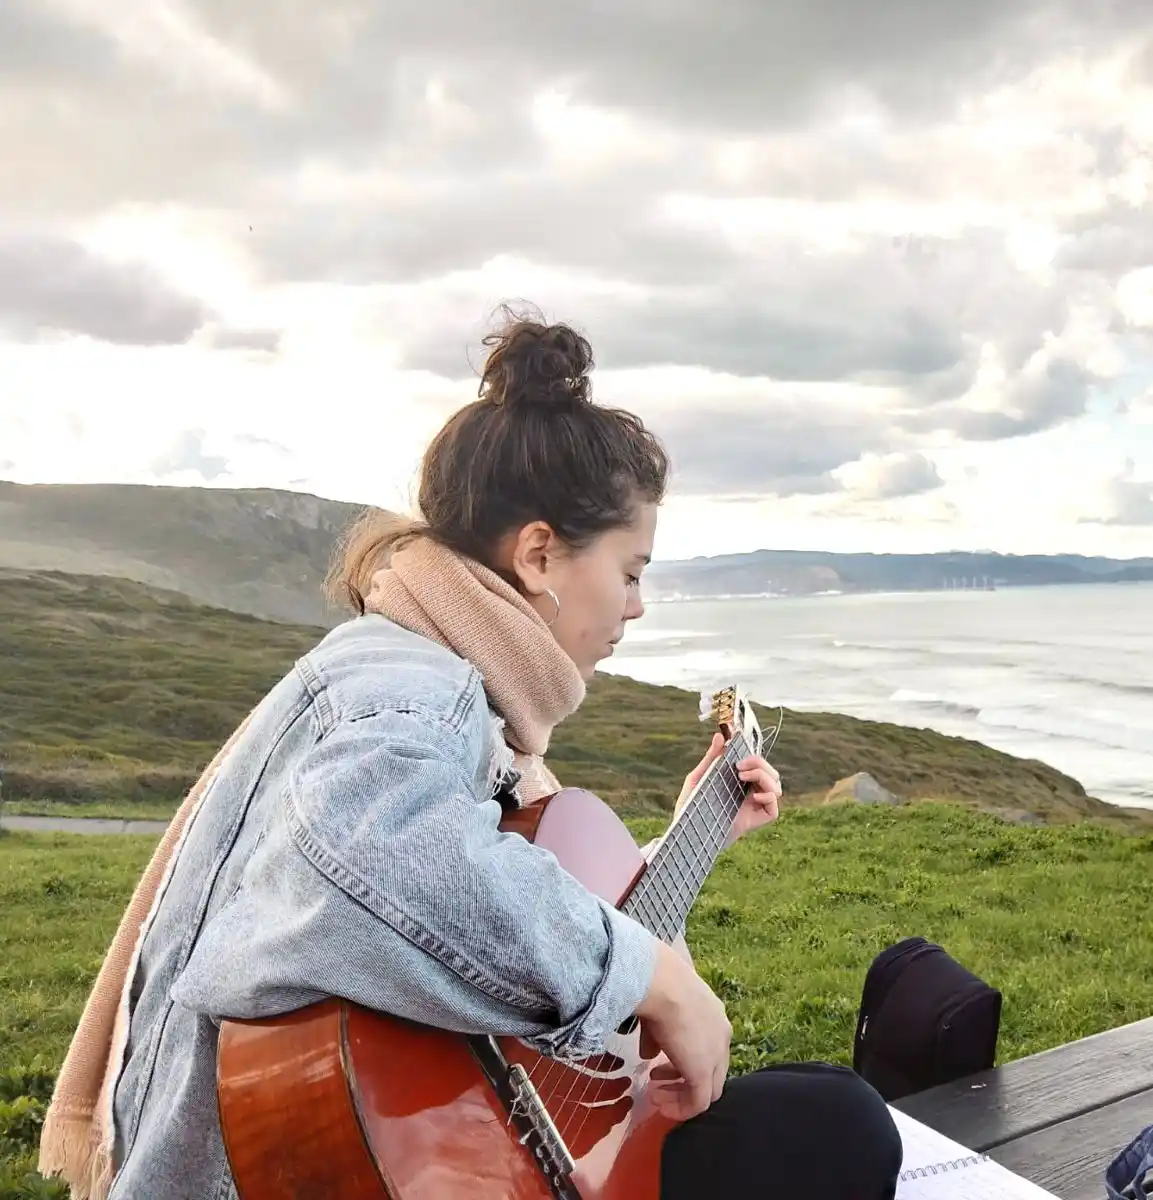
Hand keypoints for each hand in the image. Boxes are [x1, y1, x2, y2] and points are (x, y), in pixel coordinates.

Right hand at [636, 941, 731, 1119]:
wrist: (661, 984)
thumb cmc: (657, 986)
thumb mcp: (658, 1010)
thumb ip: (656, 1036)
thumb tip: (648, 1054)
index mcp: (715, 1016)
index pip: (709, 1047)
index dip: (685, 1058)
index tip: (660, 1062)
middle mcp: (722, 1035)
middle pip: (712, 1069)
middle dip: (683, 1077)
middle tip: (658, 1079)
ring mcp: (716, 1056)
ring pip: (707, 1088)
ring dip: (680, 1095)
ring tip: (656, 1094)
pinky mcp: (704, 1073)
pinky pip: (698, 1103)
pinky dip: (680, 1109)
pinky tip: (661, 1105)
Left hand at [676, 732, 781, 842]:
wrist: (687, 830)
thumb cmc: (689, 805)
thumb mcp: (698, 778)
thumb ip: (711, 758)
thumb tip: (720, 735)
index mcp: (739, 781)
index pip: (759, 765)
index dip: (756, 757)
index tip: (739, 757)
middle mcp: (750, 792)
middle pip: (771, 773)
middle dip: (760, 764)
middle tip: (739, 767)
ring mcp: (754, 806)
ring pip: (776, 787)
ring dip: (765, 777)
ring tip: (742, 778)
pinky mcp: (756, 820)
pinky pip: (774, 808)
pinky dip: (769, 797)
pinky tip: (754, 795)